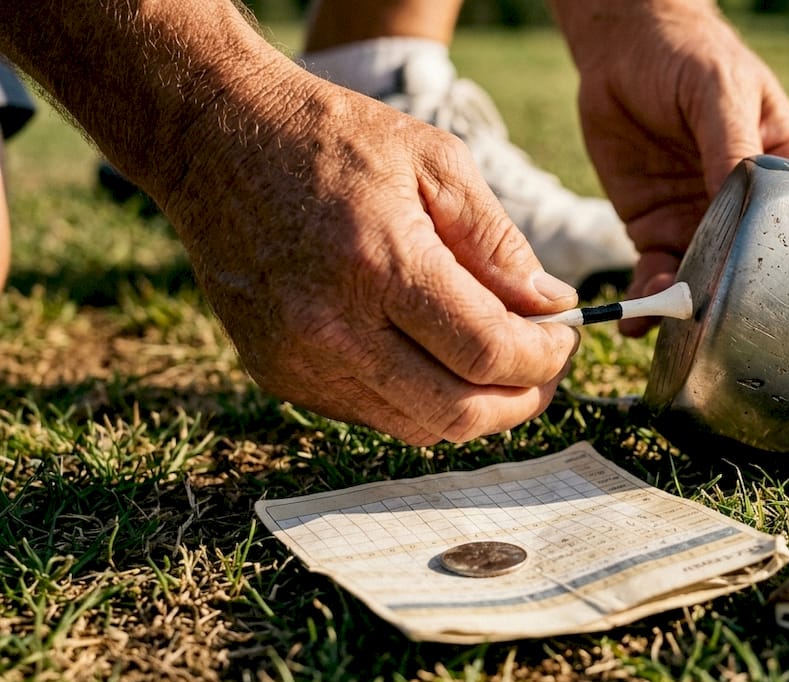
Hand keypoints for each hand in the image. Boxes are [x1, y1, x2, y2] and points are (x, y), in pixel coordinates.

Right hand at [157, 70, 580, 444]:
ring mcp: (300, 360)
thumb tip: (551, 307)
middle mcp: (333, 327)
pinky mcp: (279, 374)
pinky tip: (436, 357)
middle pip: (458, 413)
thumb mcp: (435, 161)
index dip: (544, 357)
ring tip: (500, 366)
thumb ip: (498, 243)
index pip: (488, 352)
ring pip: (418, 427)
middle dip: (522, 400)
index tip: (565, 337)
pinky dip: (421, 399)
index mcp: (380, 264)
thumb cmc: (331, 138)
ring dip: (476, 408)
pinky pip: (373, 414)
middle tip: (546, 369)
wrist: (212, 138)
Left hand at [555, 1, 788, 335]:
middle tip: (708, 319)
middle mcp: (747, 207)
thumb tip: (740, 195)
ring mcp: (701, 221)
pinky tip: (637, 318)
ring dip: (685, 305)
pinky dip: (647, 297)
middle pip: (748, 264)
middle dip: (728, 295)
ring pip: (702, 277)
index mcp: (785, 171)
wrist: (622, 48)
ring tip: (665, 322)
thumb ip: (731, 144)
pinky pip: (656, 272)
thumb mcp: (721, 90)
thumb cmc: (690, 56)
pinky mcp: (657, 229)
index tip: (765, 292)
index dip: (784, 261)